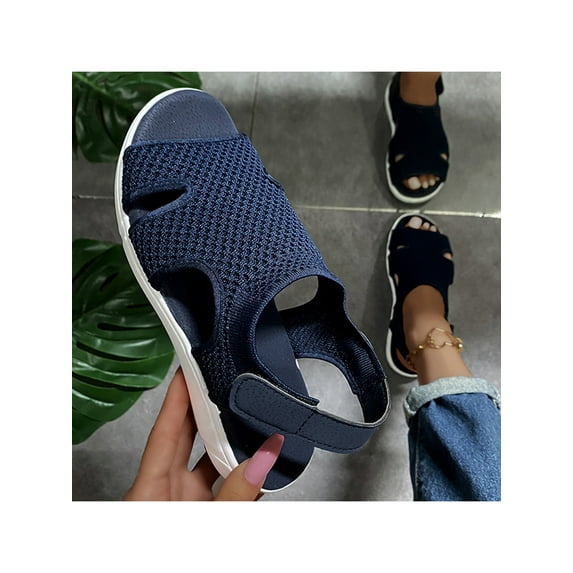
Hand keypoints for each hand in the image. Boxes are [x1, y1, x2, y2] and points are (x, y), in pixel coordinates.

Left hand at [124, 368, 283, 500]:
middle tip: (221, 380)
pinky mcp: (200, 513)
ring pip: (205, 461)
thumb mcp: (207, 522)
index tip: (187, 369)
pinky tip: (258, 464)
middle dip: (205, 409)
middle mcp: (164, 493)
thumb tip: (263, 458)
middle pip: (184, 438)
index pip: (164, 432)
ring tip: (249, 419)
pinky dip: (238, 473)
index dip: (176, 398)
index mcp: (149, 493)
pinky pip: (219, 485)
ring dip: (228, 443)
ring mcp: (182, 503)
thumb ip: (235, 494)